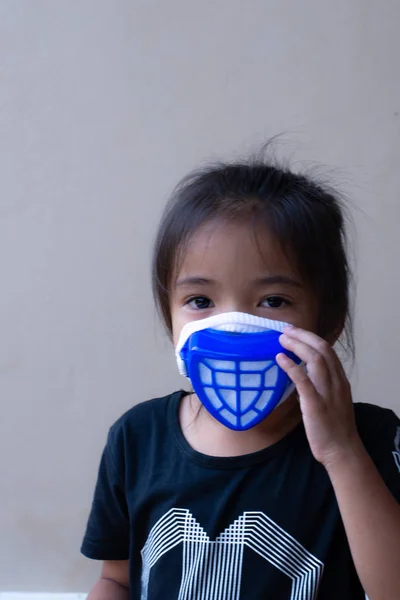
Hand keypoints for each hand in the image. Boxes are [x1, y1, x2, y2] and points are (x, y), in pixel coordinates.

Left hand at [276, 326, 360, 468]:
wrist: (341, 451)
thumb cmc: (333, 429)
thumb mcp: (329, 401)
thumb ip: (316, 387)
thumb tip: (298, 377)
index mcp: (340, 380)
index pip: (327, 350)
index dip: (310, 338)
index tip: (295, 331)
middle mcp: (336, 382)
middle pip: (322, 349)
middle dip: (303, 336)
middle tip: (286, 330)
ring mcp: (327, 392)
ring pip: (316, 359)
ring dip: (298, 345)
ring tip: (282, 339)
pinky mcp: (316, 404)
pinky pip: (304, 380)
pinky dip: (291, 366)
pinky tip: (280, 358)